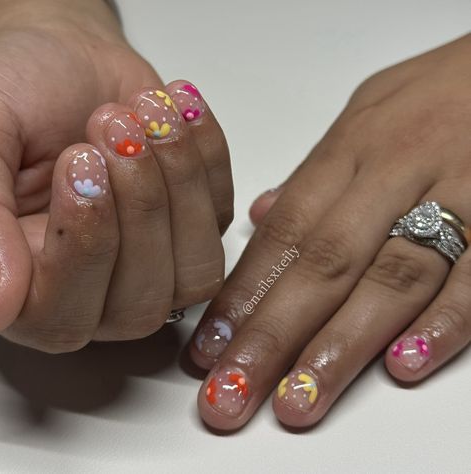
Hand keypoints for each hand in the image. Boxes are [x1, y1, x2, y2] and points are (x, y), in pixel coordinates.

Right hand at [0, 0, 232, 350]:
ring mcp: (159, 266)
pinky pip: (223, 215)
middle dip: (140, 209)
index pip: (63, 315)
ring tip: (147, 115)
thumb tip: (0, 304)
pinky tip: (178, 113)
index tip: (79, 162)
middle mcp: (100, 292)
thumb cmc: (20, 94)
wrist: (68, 62)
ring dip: (180, 187)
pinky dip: (207, 159)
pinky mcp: (198, 229)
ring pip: (195, 272)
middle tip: (116, 133)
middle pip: (141, 304)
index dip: (84, 244)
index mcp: (31, 285)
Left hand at [190, 34, 470, 429]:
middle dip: (272, 335)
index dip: (242, 294)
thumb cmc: (433, 94)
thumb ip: (315, 173)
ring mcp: (456, 198)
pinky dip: (442, 322)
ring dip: (341, 345)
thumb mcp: (364, 114)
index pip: (283, 232)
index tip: (209, 347)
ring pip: (389, 278)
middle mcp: (393, 177)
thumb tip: (264, 215)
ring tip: (298, 399)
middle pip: (322, 265)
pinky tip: (401, 366)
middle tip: (232, 393)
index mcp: (350, 152)